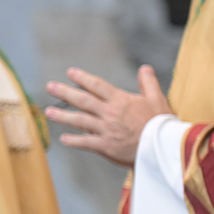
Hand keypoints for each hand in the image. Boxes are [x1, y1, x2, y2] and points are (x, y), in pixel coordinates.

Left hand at [45, 66, 169, 165]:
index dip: (83, 78)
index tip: (70, 73)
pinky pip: (86, 142)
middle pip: (83, 100)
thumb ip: (148, 83)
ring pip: (80, 120)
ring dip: (63, 116)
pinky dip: (74, 141)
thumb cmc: (162, 123)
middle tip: (50, 86)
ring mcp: (106, 129)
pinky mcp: (106, 146)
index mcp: (121, 101)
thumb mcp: (157, 98)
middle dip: (65, 92)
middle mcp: (110, 113)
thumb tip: (145, 68)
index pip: (98, 86)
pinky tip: (63, 139)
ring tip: (48, 112)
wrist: (165, 146)